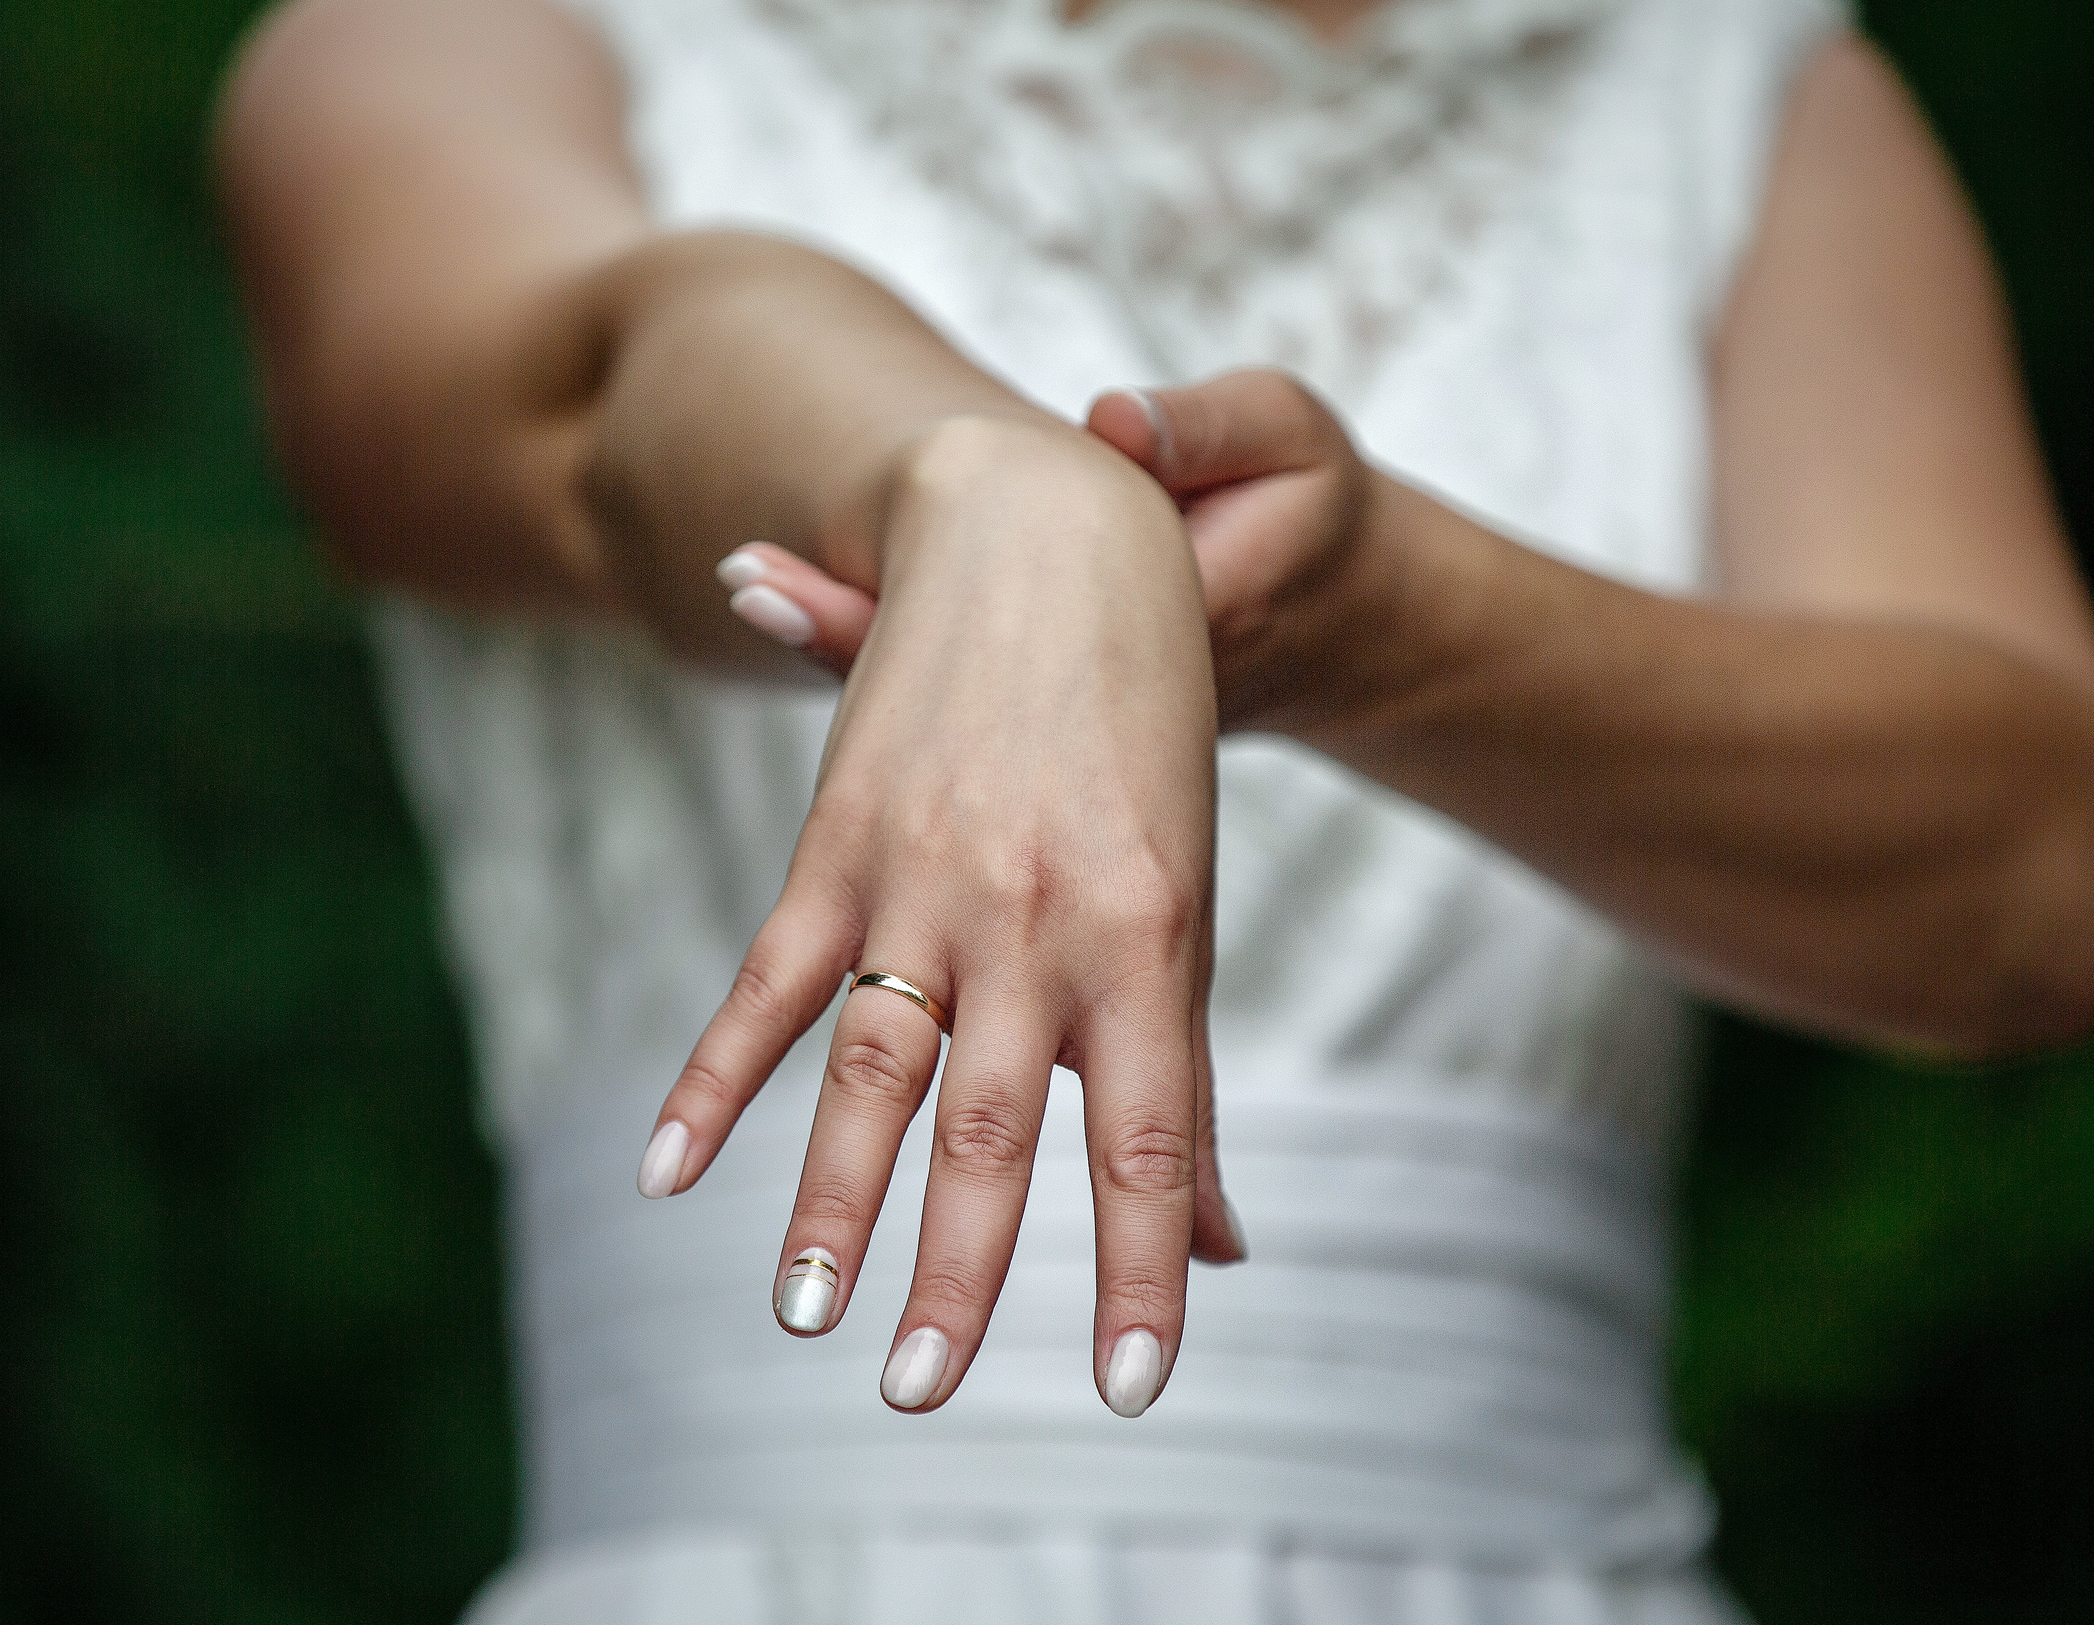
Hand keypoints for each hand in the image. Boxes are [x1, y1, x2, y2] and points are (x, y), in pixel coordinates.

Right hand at [641, 416, 1245, 1420]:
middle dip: (961, 1273)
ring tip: (800, 1318)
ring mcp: (926, 878)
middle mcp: (1040, 916)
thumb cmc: (1147, 746)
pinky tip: (666, 1170)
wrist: (1053, 534)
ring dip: (830, 1201)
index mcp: (1153, 938)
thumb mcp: (1190, 907)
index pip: (1148, 1140)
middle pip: (995, 1126)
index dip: (1144, 1270)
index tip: (1133, 1390)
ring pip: (871, 1068)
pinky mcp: (837, 842)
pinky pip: (769, 978)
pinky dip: (712, 1076)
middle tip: (921, 1391)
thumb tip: (1225, 1247)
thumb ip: (1183, 1083)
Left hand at [719, 371, 1411, 735]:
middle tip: (746, 574)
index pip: (1018, 642)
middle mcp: (1104, 717)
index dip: (900, 608)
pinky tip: (800, 600)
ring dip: (847, 645)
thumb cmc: (1311, 513)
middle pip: (955, 700)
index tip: (808, 568)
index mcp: (1161, 643)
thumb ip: (1213, 426)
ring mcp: (1080, 736)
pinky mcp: (1061, 726)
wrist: (1347, 623)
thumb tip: (1114, 418)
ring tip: (749, 582)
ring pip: (948, 713)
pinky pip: (964, 701)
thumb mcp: (1294, 446)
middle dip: (846, 632)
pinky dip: (886, 650)